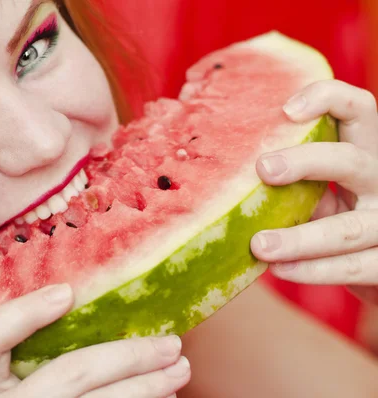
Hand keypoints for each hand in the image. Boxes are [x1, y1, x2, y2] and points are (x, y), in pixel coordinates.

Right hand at [0, 283, 190, 397]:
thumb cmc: (23, 396)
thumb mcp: (9, 379)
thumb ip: (28, 348)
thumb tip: (80, 299)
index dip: (23, 314)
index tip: (67, 292)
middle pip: (71, 374)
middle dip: (129, 355)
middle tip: (170, 344)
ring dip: (150, 386)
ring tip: (179, 370)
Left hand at [250, 80, 377, 303]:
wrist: (375, 271)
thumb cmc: (334, 227)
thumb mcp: (318, 199)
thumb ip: (290, 186)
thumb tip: (224, 176)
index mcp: (364, 154)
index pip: (358, 109)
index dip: (328, 99)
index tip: (286, 110)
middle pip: (350, 161)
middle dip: (306, 162)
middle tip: (262, 168)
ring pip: (348, 228)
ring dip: (300, 239)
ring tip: (259, 245)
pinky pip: (353, 267)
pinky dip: (313, 271)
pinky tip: (280, 270)